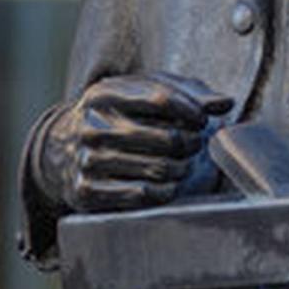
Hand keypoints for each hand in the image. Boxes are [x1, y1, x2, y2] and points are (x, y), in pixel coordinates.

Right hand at [36, 72, 232, 214]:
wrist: (63, 149)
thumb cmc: (119, 115)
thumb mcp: (145, 93)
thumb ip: (188, 93)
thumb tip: (225, 103)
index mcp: (104, 93)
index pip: (162, 98)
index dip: (192, 111)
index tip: (201, 119)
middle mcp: (91, 125)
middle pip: (167, 138)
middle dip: (191, 142)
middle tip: (194, 144)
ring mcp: (86, 160)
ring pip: (159, 169)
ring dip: (182, 169)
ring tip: (184, 163)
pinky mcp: (85, 191)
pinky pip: (142, 195)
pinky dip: (165, 191)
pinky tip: (168, 184)